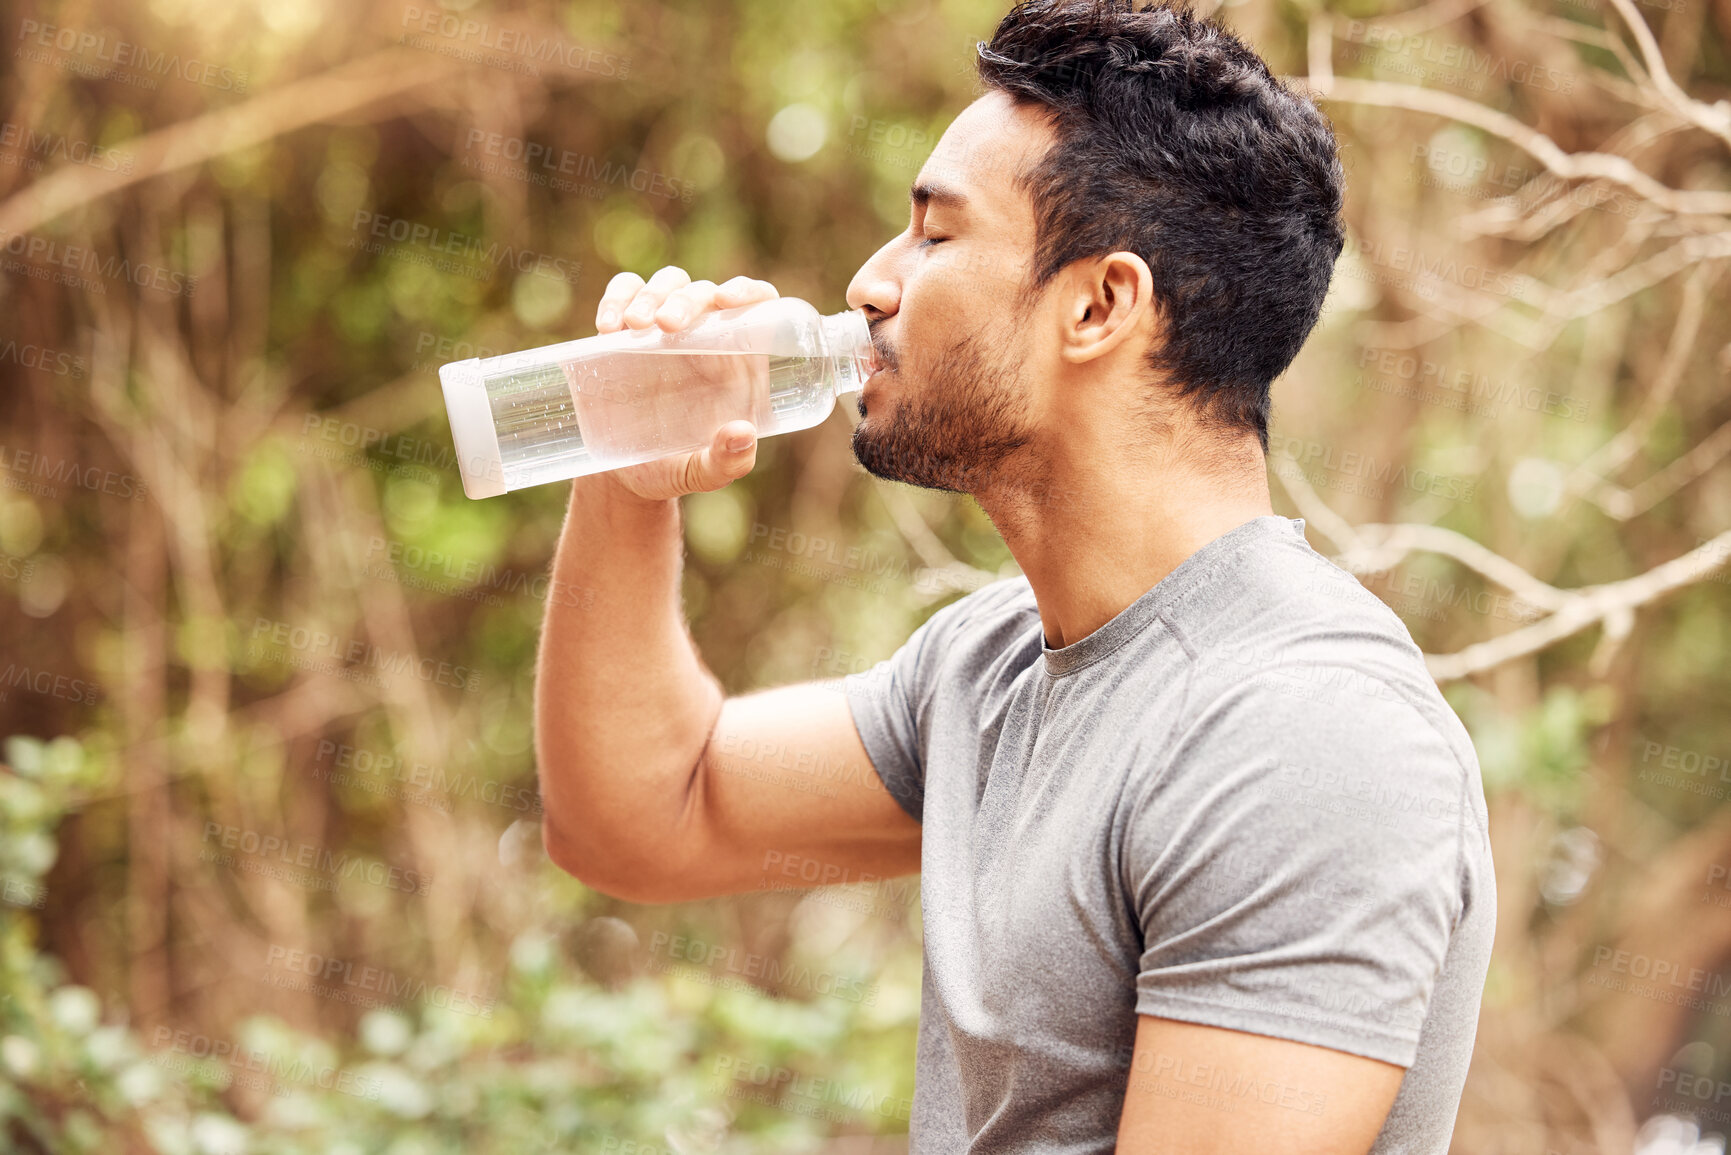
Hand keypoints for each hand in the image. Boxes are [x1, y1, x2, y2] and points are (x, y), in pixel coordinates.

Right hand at [581, 265, 780, 501]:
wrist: (622, 474)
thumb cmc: (673, 468)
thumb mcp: (701, 473)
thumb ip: (726, 462)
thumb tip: (743, 434)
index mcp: (738, 361)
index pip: (757, 306)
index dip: (748, 291)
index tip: (726, 300)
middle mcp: (705, 337)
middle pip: (705, 292)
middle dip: (687, 299)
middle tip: (666, 325)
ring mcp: (664, 329)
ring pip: (668, 284)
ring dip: (652, 294)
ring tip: (633, 327)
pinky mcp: (626, 330)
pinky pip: (624, 292)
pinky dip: (616, 296)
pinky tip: (607, 326)